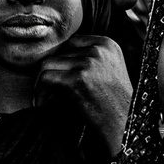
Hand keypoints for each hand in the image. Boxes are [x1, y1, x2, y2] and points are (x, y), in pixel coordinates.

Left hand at [35, 36, 132, 156]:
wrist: (123, 121)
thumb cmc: (114, 101)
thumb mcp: (109, 68)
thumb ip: (90, 57)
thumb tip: (56, 56)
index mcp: (108, 45)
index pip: (72, 42)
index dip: (64, 60)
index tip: (60, 76)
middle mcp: (99, 50)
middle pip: (59, 54)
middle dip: (54, 73)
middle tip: (52, 92)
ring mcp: (88, 63)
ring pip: (47, 64)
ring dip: (42, 83)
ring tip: (46, 98)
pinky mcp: (77, 78)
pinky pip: (46, 78)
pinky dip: (40, 92)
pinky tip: (42, 104)